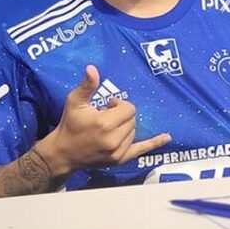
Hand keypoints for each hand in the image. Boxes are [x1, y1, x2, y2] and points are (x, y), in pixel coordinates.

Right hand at [34, 64, 170, 175]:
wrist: (63, 153)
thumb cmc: (69, 124)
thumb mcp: (75, 102)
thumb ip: (87, 85)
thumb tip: (92, 68)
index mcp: (105, 123)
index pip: (128, 108)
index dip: (119, 104)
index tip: (107, 105)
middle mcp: (114, 139)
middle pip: (132, 119)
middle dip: (122, 114)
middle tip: (106, 116)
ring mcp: (118, 151)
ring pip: (134, 131)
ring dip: (126, 126)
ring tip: (109, 127)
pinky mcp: (119, 160)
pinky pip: (141, 150)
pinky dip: (154, 143)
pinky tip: (167, 137)